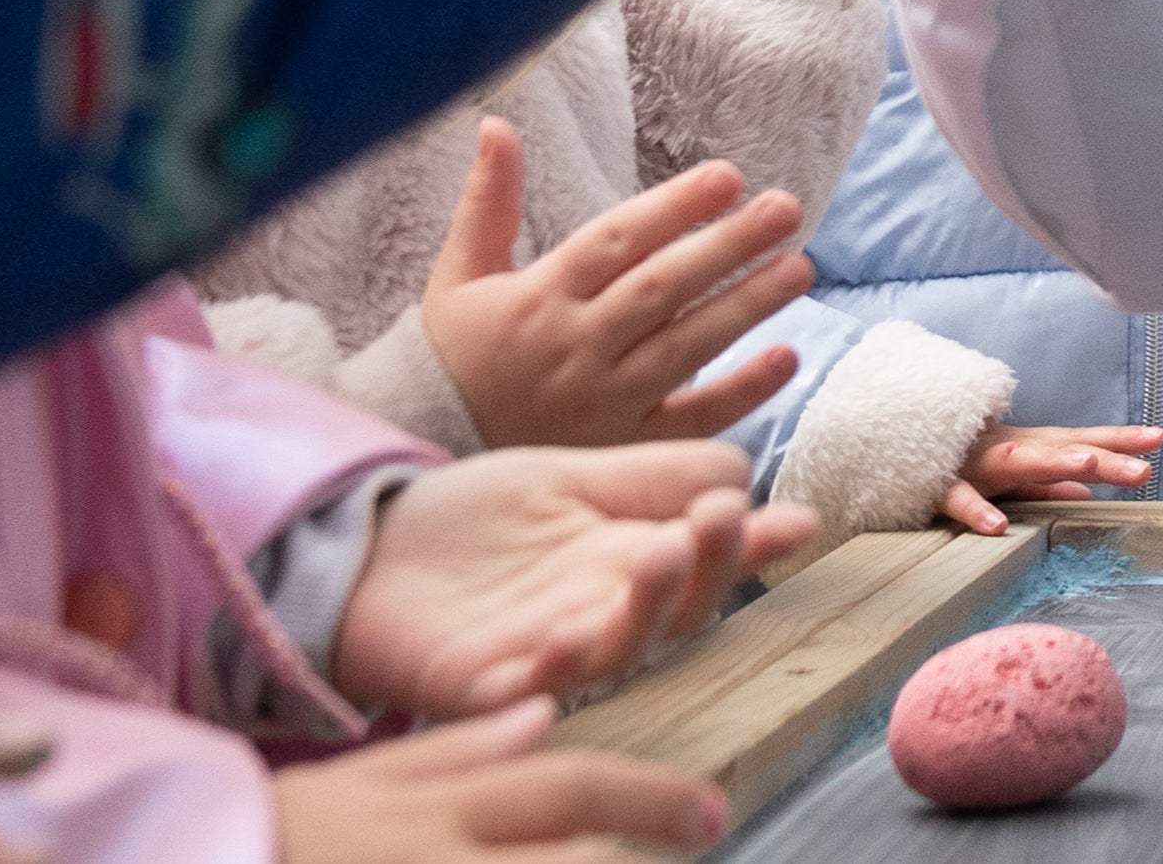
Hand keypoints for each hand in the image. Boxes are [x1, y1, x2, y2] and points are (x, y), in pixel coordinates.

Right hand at [272, 697, 722, 863]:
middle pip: (571, 861)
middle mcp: (442, 861)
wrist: (181, 857)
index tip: (714, 815)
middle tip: (699, 839)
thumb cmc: (262, 838)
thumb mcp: (354, 784)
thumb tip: (544, 716)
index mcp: (436, 811)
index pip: (568, 790)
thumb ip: (451, 753)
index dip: (649, 800)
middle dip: (629, 861)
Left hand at [335, 442, 816, 713]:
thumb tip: (747, 474)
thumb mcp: (571, 479)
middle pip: (676, 613)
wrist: (365, 551)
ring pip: (617, 651)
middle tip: (717, 523)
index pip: (704, 561)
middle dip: (708, 571)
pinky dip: (555, 669)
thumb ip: (652, 477)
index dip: (752, 547)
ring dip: (645, 610)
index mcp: (625, 562)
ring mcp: (545, 654)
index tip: (797, 521)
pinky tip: (570, 635)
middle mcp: (600, 614)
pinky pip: (528, 689)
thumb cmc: (471, 521)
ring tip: (656, 555)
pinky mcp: (482, 684)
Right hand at [422, 118, 812, 447]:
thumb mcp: (458, 275)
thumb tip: (496, 123)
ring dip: (746, 308)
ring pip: (685, 348)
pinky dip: (741, 393)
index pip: (615, 243)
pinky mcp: (622, 449)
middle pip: (661, 289)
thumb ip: (487, 201)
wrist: (423, 448)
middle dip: (727, 246)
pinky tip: (787, 356)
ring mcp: (602, 404)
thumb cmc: (449, 355)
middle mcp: (574, 348)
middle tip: (785, 209)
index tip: (729, 176)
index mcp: (538, 298)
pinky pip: (689, 420)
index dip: (673, 208)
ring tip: (800, 267)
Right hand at [937, 422, 1162, 536]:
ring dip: (1052, 463)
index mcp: (1026, 447)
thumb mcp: (1005, 474)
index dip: (1119, 441)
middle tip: (1143, 468)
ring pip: (1017, 461)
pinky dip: (977, 511)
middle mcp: (1006, 449)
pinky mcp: (939, 485)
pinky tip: (997, 529)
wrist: (891, 440)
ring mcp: (974, 465)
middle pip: (1061, 449)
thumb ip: (1044, 485)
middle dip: (1103, 457)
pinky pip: (959, 498)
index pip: (1079, 441)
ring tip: (1089, 468)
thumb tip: (1086, 495)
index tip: (1159, 439)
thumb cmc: (957, 460)